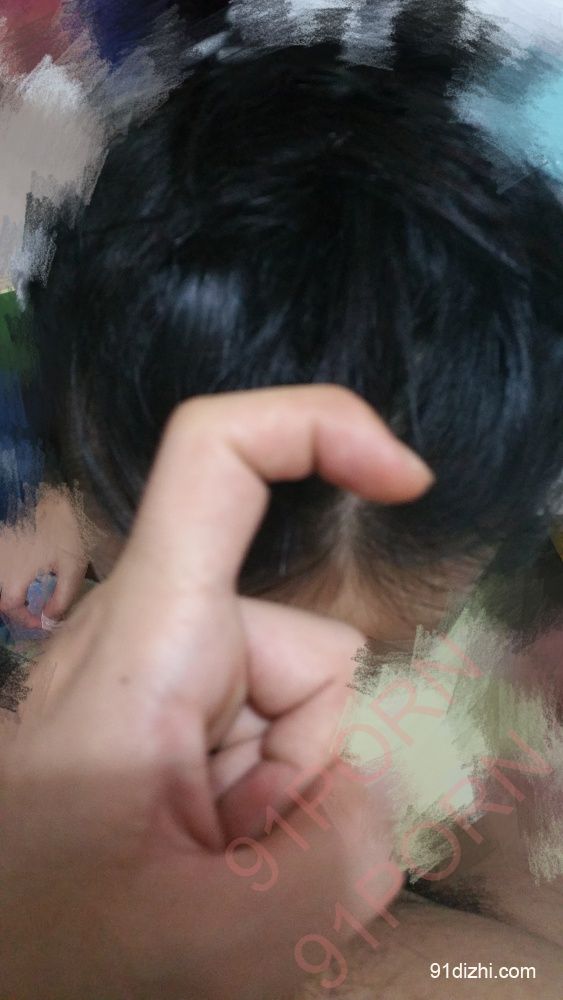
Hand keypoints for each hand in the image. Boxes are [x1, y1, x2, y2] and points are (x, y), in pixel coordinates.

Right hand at [0, 485, 89, 629]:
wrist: (47, 494)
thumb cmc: (62, 530)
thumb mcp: (71, 567)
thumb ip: (62, 597)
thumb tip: (50, 618)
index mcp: (13, 579)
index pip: (11, 609)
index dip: (26, 619)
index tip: (42, 620)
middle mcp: (0, 569)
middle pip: (5, 597)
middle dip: (21, 606)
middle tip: (41, 606)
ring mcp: (0, 554)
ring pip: (4, 582)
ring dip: (18, 590)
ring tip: (39, 589)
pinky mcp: (2, 543)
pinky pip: (5, 567)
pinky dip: (16, 574)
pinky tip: (33, 568)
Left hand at [1, 386, 433, 999]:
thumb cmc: (44, 935)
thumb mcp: (195, 934)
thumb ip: (325, 873)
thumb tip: (375, 809)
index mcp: (149, 637)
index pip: (215, 459)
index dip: (319, 427)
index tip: (406, 481)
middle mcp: (158, 630)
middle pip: (311, 650)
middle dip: (309, 761)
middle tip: (233, 850)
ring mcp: (167, 670)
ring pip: (299, 706)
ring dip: (281, 794)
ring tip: (208, 861)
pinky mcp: (172, 707)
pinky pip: (268, 736)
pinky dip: (261, 800)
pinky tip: (206, 850)